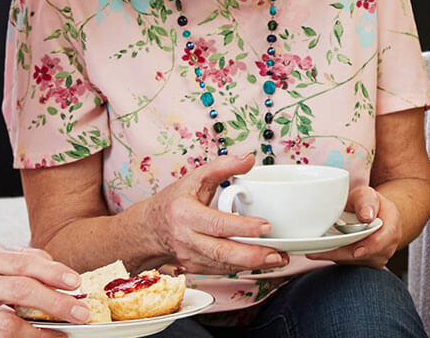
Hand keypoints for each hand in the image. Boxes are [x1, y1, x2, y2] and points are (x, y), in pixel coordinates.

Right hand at [139, 154, 287, 274]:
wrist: (151, 228)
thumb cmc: (175, 200)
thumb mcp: (195, 177)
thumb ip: (223, 166)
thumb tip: (249, 159)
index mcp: (185, 214)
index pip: (216, 224)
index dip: (242, 227)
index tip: (266, 226)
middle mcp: (186, 238)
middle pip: (221, 252)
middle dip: (253, 256)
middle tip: (278, 254)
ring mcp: (190, 256)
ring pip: (223, 266)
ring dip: (253, 265)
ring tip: (278, 259)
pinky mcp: (196, 268)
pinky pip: (222, 270)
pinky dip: (243, 268)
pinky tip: (261, 262)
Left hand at [307, 185, 399, 266]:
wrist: (378, 217)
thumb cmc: (371, 205)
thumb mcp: (368, 195)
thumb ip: (366, 201)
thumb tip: (366, 216)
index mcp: (391, 228)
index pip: (380, 242)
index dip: (368, 248)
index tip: (355, 252)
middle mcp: (386, 248)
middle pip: (362, 255)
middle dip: (339, 254)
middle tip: (314, 252)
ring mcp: (376, 258)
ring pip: (353, 261)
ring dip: (335, 256)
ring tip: (315, 250)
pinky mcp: (365, 264)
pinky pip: (349, 263)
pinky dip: (336, 257)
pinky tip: (324, 250)